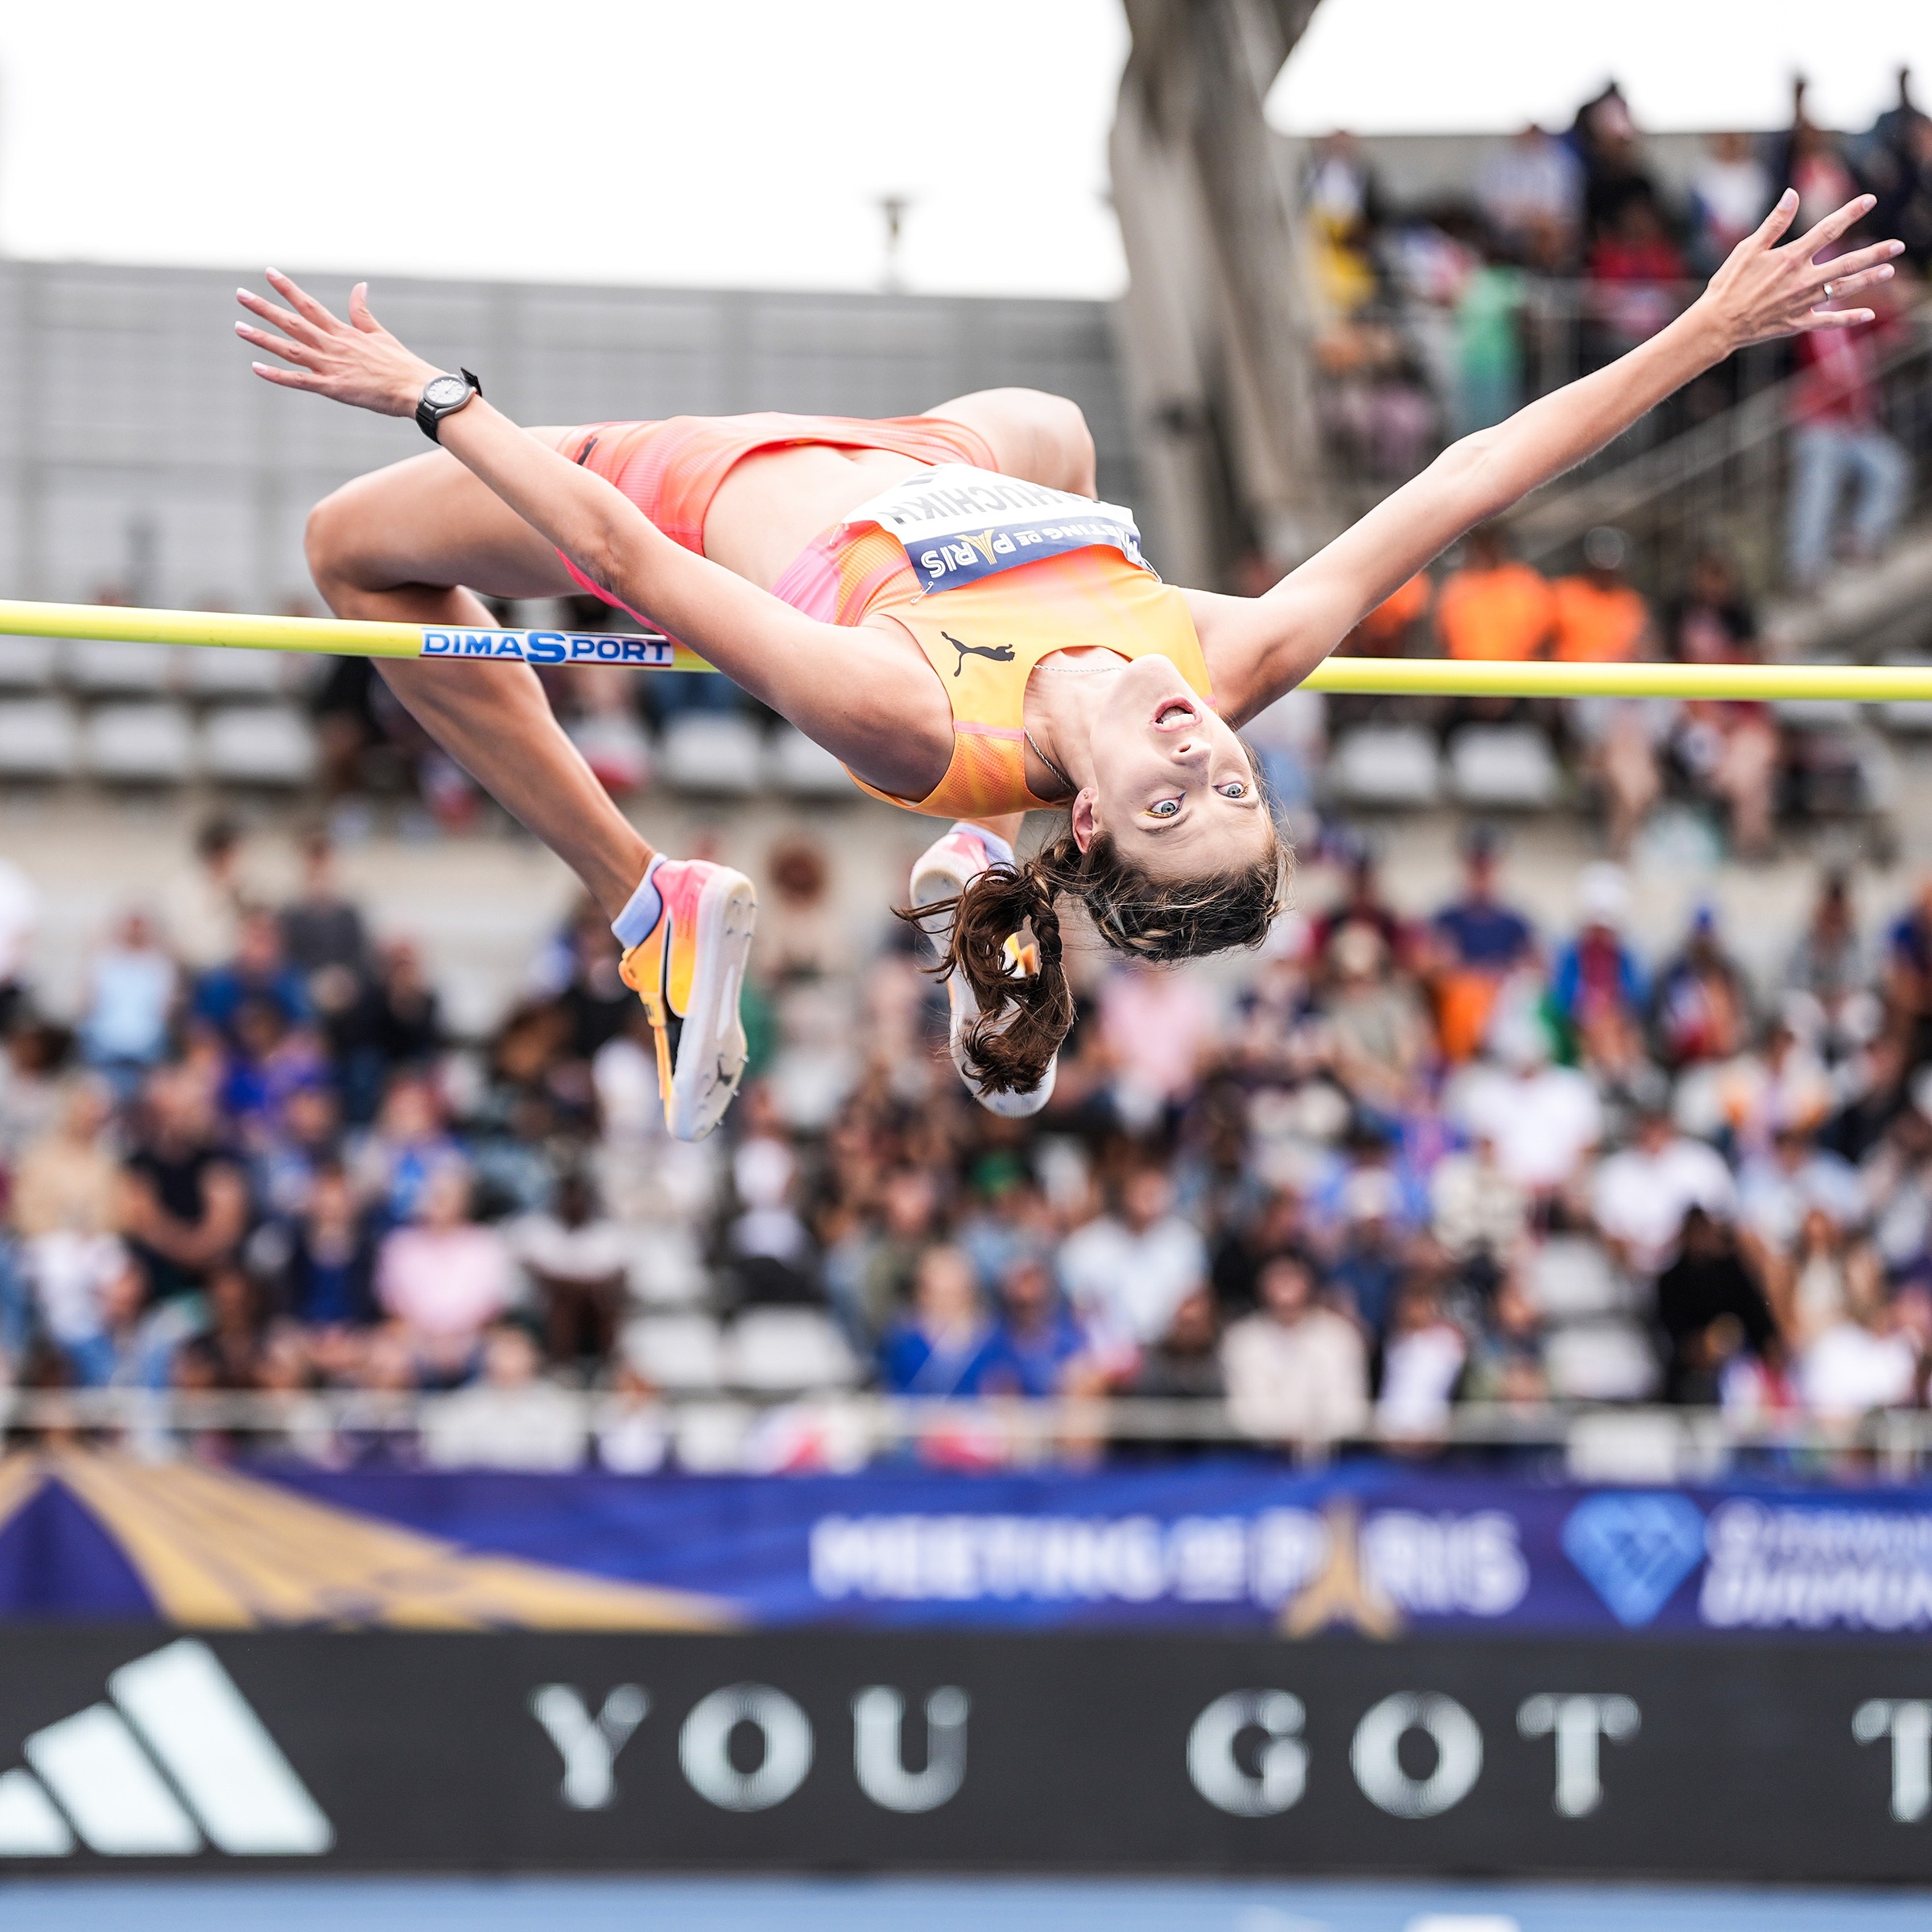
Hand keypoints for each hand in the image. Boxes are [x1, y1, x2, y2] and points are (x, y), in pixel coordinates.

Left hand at [236, 270, 442, 416]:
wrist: (416, 389)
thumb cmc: (402, 365)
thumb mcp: (381, 333)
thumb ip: (363, 312)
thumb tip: (359, 286)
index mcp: (344, 332)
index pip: (309, 305)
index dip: (287, 288)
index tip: (269, 272)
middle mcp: (333, 345)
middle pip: (292, 322)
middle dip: (264, 307)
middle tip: (240, 295)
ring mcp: (331, 366)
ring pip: (289, 349)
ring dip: (262, 337)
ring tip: (239, 327)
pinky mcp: (333, 388)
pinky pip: (299, 381)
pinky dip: (276, 375)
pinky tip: (256, 367)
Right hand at [1697, 189, 1902, 351]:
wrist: (1716, 325)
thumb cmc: (1728, 285)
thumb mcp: (1747, 249)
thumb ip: (1774, 223)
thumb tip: (1792, 194)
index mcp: (1792, 257)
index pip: (1828, 229)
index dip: (1850, 213)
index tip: (1869, 200)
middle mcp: (1803, 279)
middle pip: (1847, 262)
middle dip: (1875, 253)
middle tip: (1898, 245)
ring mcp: (1802, 303)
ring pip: (1843, 288)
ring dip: (1869, 279)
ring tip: (1889, 271)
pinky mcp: (1797, 323)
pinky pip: (1829, 321)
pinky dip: (1848, 318)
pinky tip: (1868, 314)